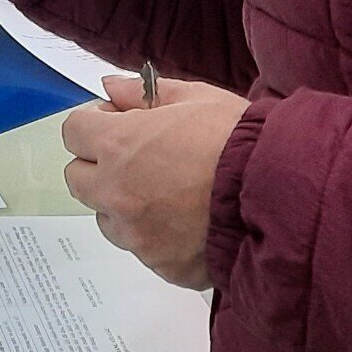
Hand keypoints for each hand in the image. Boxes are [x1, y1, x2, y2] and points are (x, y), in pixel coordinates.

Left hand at [59, 75, 250, 290]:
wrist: (279, 194)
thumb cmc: (238, 140)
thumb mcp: (195, 98)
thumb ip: (143, 93)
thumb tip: (109, 88)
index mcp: (118, 144)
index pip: (73, 132)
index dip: (94, 125)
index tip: (119, 124)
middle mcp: (116, 191)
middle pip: (79, 178)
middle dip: (100, 166)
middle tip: (139, 159)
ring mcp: (135, 233)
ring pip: (107, 218)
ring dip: (123, 204)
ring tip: (168, 193)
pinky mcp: (159, 263)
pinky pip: (142, 248)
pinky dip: (155, 235)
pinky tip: (187, 221)